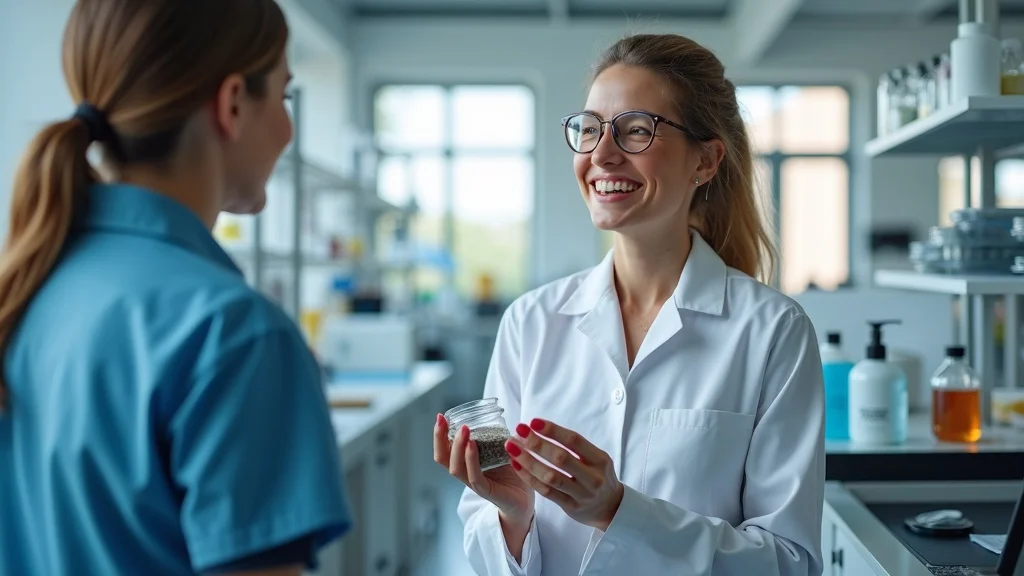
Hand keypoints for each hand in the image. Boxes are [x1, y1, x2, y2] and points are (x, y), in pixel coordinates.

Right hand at [433, 414, 534, 528]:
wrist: (527, 499)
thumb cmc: (514, 473)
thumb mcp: (504, 449)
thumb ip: (499, 435)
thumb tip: (501, 415)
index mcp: (466, 463)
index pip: (445, 449)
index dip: (439, 434)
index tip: (440, 416)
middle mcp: (467, 473)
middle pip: (443, 458)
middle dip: (440, 438)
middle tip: (443, 420)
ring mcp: (475, 484)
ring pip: (456, 468)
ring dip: (457, 447)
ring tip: (463, 430)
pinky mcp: (487, 492)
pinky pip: (475, 477)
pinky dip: (471, 460)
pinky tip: (472, 445)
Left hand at [505, 419, 623, 531]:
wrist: (611, 507)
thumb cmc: (598, 475)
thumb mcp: (596, 458)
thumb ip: (574, 446)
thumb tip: (540, 428)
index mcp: (600, 459)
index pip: (574, 441)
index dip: (553, 430)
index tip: (533, 422)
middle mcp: (593, 477)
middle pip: (561, 458)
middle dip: (537, 443)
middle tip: (519, 432)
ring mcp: (582, 494)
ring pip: (551, 477)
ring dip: (529, 461)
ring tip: (512, 448)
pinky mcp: (571, 507)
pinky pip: (546, 492)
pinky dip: (530, 478)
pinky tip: (517, 466)